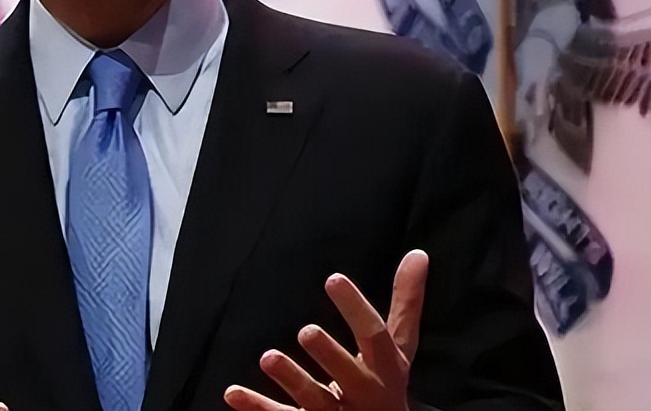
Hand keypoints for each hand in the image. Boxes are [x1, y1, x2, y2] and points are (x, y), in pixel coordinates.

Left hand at [224, 250, 428, 410]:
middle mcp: (363, 393)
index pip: (374, 335)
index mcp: (385, 367)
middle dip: (330, 354)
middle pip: (348, 375)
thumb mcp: (398, 346)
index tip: (333, 278)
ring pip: (314, 399)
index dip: (355, 308)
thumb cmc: (386, 381)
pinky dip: (256, 407)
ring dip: (291, 379)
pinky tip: (232, 393)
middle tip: (306, 331)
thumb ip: (406, 303)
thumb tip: (418, 254)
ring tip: (267, 357)